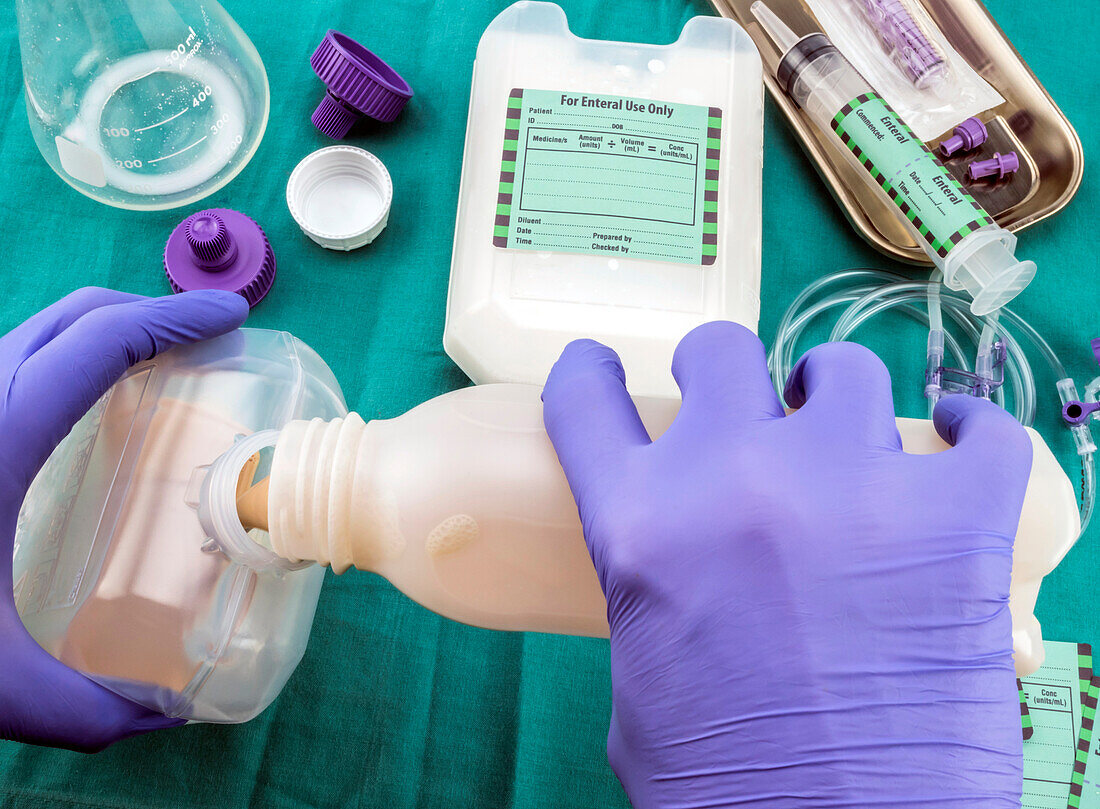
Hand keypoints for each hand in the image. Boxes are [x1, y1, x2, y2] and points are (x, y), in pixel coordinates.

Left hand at [0, 287, 248, 750]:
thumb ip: (83, 709)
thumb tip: (161, 715)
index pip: (97, 344)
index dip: (171, 319)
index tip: (231, 316)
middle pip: (68, 319)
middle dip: (147, 313)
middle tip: (209, 339)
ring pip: (33, 335)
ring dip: (102, 335)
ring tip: (160, 366)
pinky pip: (10, 366)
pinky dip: (63, 362)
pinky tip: (84, 412)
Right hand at [542, 322, 1029, 807]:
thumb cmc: (725, 789)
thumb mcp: (642, 681)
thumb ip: (649, 593)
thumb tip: (677, 561)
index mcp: (641, 526)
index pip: (585, 401)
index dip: (588, 371)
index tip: (603, 368)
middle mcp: (736, 481)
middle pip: (720, 352)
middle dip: (722, 372)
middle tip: (745, 412)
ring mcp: (853, 487)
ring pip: (840, 371)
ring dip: (831, 399)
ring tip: (845, 440)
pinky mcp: (958, 517)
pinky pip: (983, 431)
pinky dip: (971, 430)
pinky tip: (956, 439)